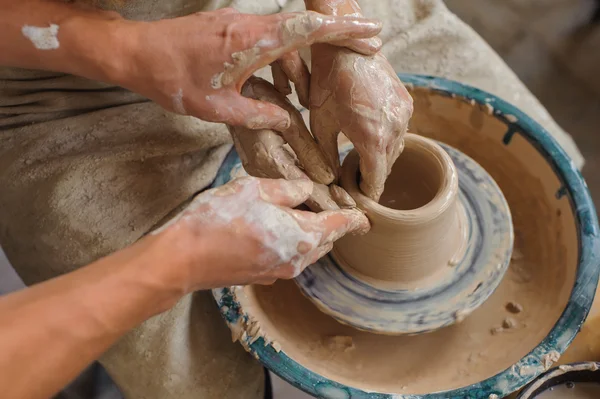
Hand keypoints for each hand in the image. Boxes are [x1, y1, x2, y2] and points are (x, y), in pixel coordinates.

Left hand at [120, 8, 381, 130]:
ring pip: (284, 39)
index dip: (343, 30)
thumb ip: (256, 116)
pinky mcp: (230, 29)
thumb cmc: (173, 80)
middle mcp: (250, 25)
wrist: (137, 53)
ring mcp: (239, 24)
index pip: (307, 29)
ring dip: (301, 64)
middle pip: (305, 27)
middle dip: (338, 38)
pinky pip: (266, 40)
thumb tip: (285, 123)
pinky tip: (280, 86)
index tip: (371, 32)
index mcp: (252, 42)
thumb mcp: (217, 108)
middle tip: (366, 50)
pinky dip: (281, 61)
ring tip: (308, 97)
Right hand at [159, 177, 368, 288]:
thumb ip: (288, 189)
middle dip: (331, 224)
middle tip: (328, 203)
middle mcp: (296, 260)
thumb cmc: (218, 220)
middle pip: (325, 241)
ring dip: (310, 234)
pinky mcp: (262, 276)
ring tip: (300, 211)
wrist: (182, 259)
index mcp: (302, 236)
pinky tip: (275, 226)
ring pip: (307, 251)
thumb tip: (307, 189)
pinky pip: (288, 258)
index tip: (366, 218)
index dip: (356, 220)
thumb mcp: (255, 189)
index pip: (340, 226)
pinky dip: (292, 243)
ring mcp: (278, 272)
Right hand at [229, 76, 355, 211]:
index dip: (329, 201)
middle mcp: (259, 171)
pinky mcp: (256, 167)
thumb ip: (308, 151)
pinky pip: (282, 184)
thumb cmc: (261, 98)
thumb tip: (329, 178)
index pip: (305, 189)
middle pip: (297, 198)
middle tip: (351, 211)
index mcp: (268, 159)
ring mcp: (256, 171)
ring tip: (341, 204)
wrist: (230, 93)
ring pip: (290, 193)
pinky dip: (302, 189)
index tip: (350, 210)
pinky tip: (320, 190)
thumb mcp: (289, 121)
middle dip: (325, 205)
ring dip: (315, 198)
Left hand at [309, 47, 412, 201]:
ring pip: (395, 149)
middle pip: (387, 167)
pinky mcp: (406, 102)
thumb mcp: (320, 124)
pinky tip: (372, 137)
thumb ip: (327, 156)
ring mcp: (404, 114)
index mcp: (373, 138)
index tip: (359, 201)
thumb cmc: (326, 83)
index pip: (376, 180)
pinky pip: (400, 130)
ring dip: (381, 158)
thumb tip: (330, 180)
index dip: (367, 194)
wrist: (345, 45)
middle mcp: (395, 128)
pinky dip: (388, 138)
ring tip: (362, 160)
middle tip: (356, 183)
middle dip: (372, 177)